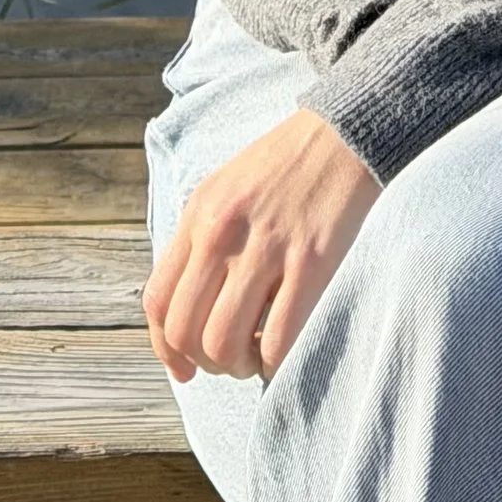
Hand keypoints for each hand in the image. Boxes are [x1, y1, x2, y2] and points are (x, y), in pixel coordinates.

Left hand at [143, 106, 381, 383]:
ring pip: (224, 343)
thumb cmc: (284, 167)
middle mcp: (223, 232)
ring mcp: (267, 247)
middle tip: (230, 359)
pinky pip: (279, 339)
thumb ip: (201, 241)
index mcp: (199, 214)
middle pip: (186, 331)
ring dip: (237, 366)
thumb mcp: (224, 189)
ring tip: (255, 356)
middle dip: (204, 362)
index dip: (166, 349)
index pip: (157, 300)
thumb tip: (189, 311)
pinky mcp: (311, 262)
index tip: (185, 368)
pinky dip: (274, 363)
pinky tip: (282, 351)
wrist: (343, 132)